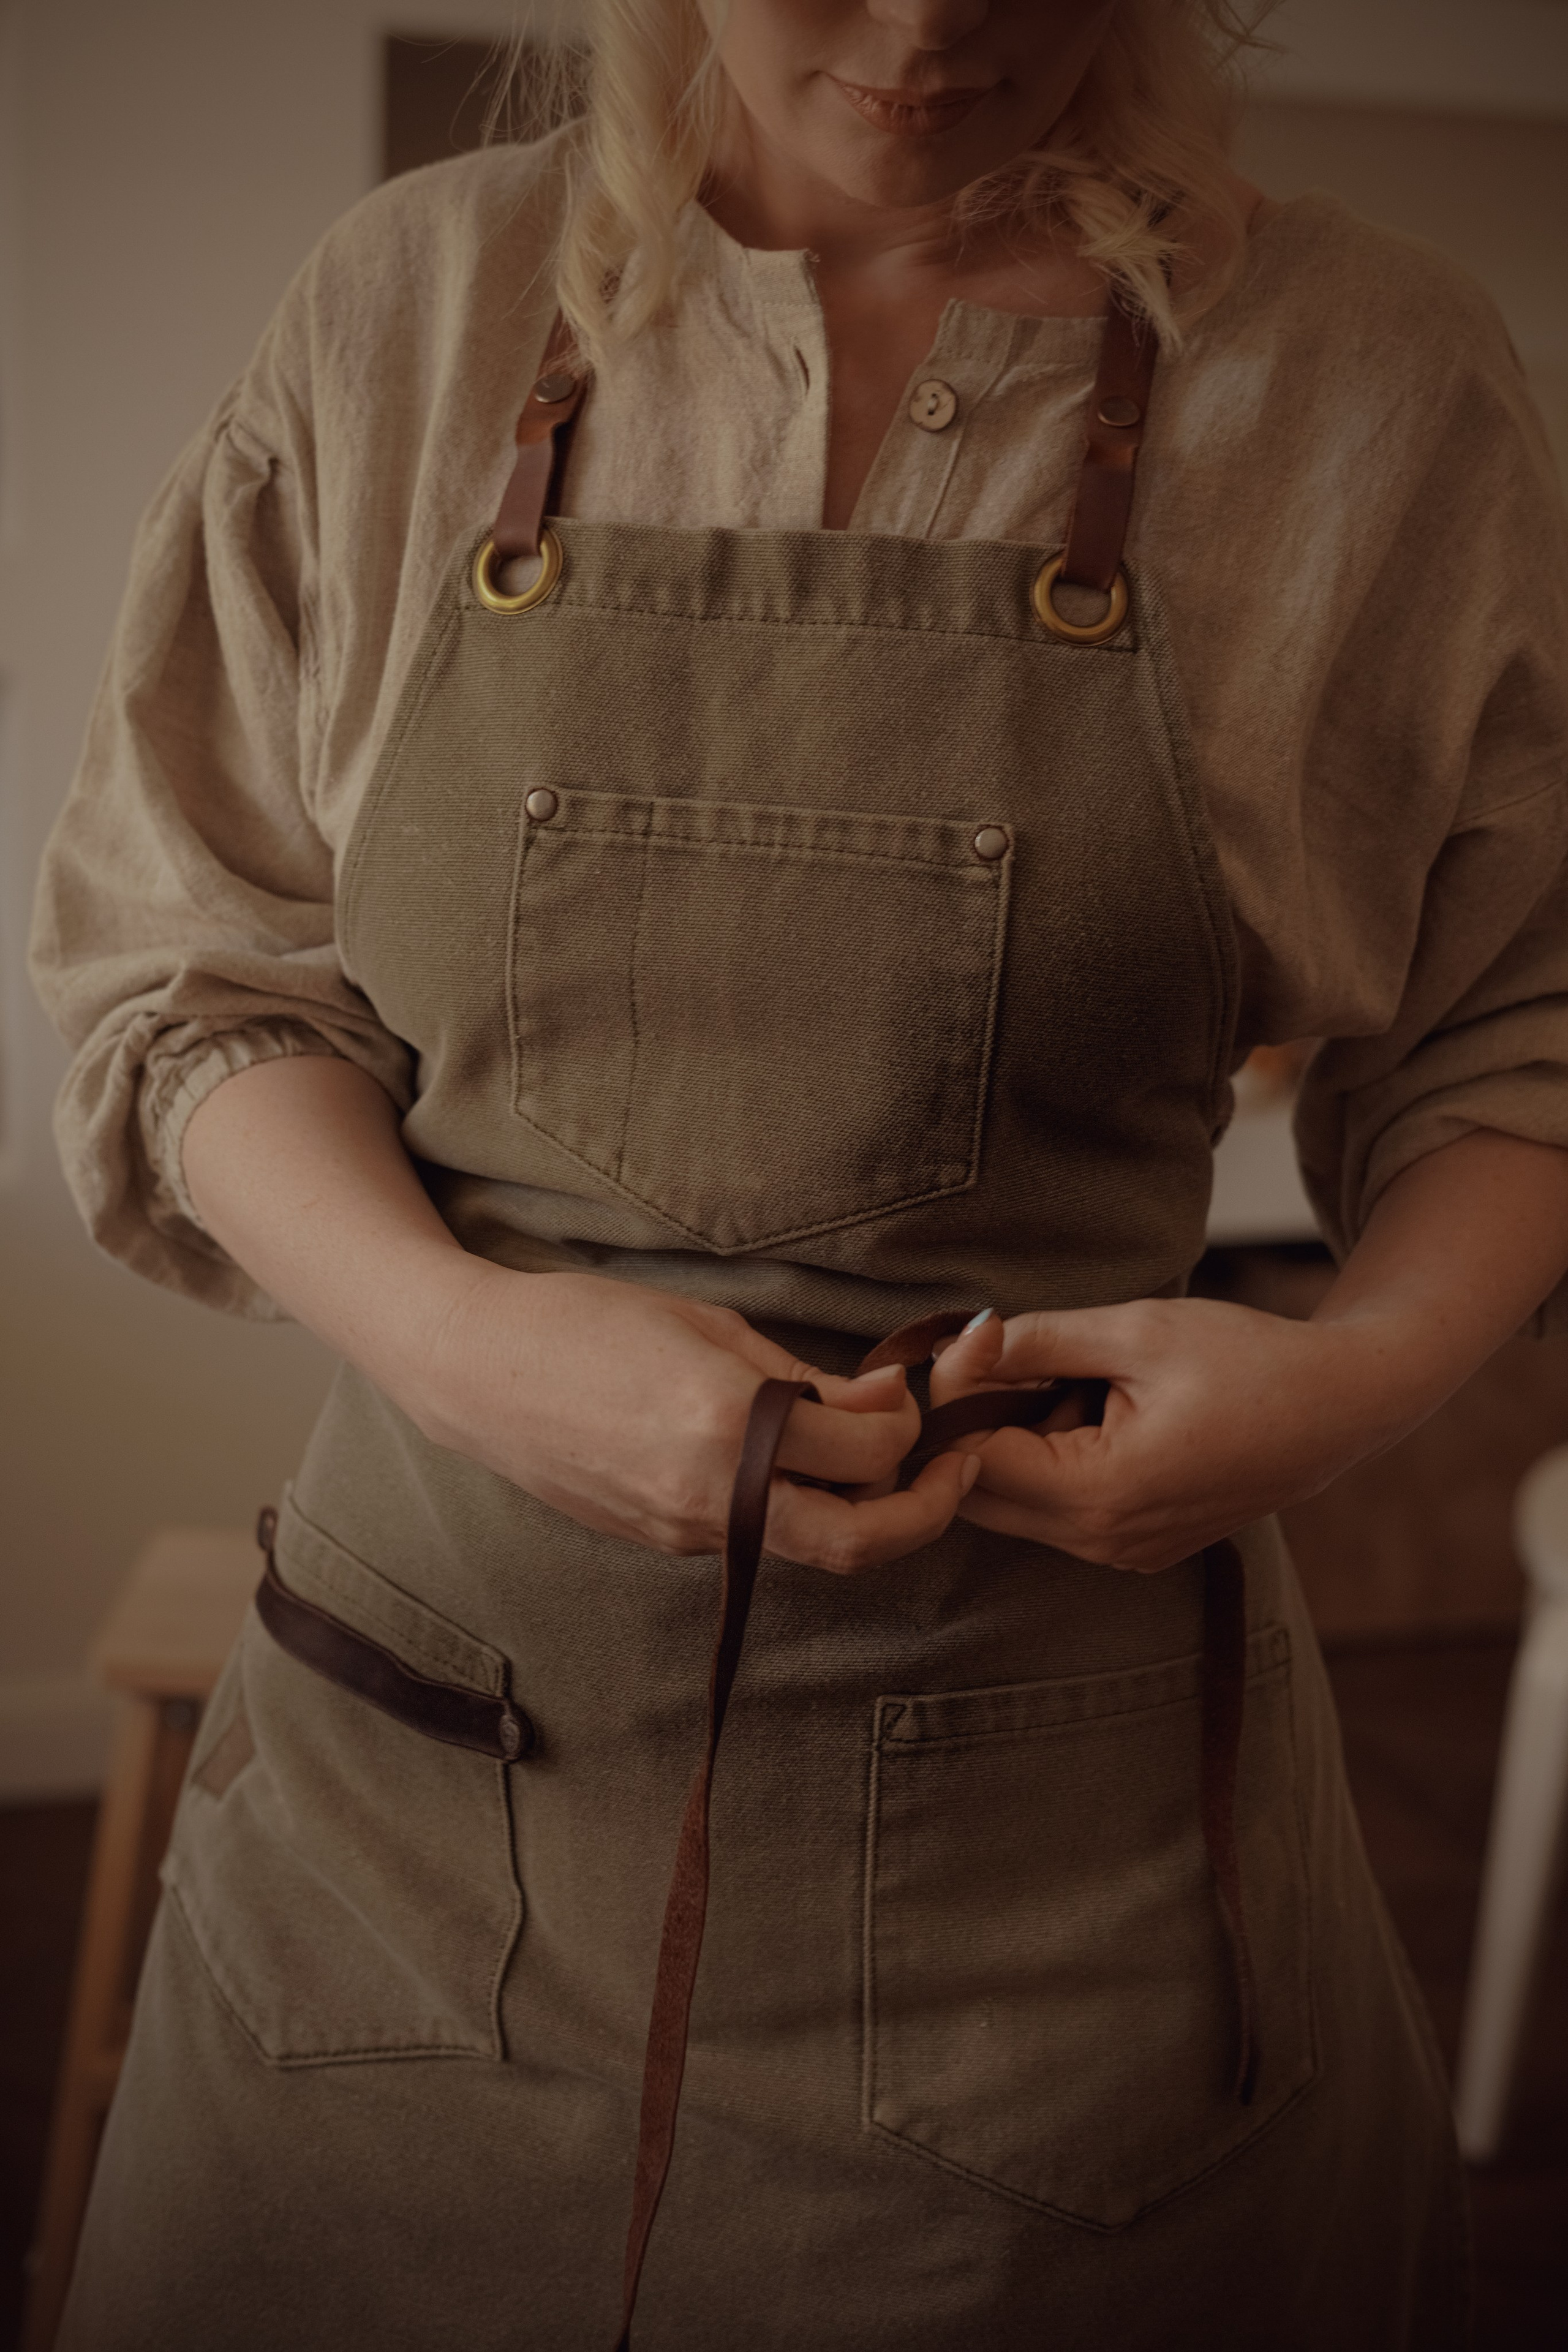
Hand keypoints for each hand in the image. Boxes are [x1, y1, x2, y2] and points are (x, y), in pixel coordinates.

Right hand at [408, 1266, 978, 1573]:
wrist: (475, 1371)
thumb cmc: (587, 1323)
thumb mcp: (709, 1326)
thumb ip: (802, 1378)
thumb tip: (883, 1403)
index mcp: (729, 1426)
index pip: (868, 1455)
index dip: (910, 1429)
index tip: (912, 1398)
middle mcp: (711, 1495)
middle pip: (857, 1544)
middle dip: (924, 1513)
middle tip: (952, 1470)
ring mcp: (683, 1530)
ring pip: (807, 1547)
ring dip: (861, 1514)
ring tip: (879, 1460)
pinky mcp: (661, 1541)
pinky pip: (753, 1537)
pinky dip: (795, 1509)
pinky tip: (795, 1463)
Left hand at [926, 1295, 1405, 1573]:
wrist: (1338, 1407)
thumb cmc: (1246, 1361)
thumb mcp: (1135, 1331)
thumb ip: (1038, 1341)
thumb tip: (961, 1342)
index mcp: (1101, 1494)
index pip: (973, 1461)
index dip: (957, 1398)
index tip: (978, 1342)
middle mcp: (1105, 1543)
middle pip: (982, 1496)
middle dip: (982, 1427)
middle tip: (1021, 1359)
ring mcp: (1124, 1555)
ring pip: (1018, 1506)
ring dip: (1023, 1444)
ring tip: (1082, 1385)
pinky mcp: (1138, 1549)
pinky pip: (1061, 1512)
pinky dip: (1058, 1463)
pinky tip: (1104, 1415)